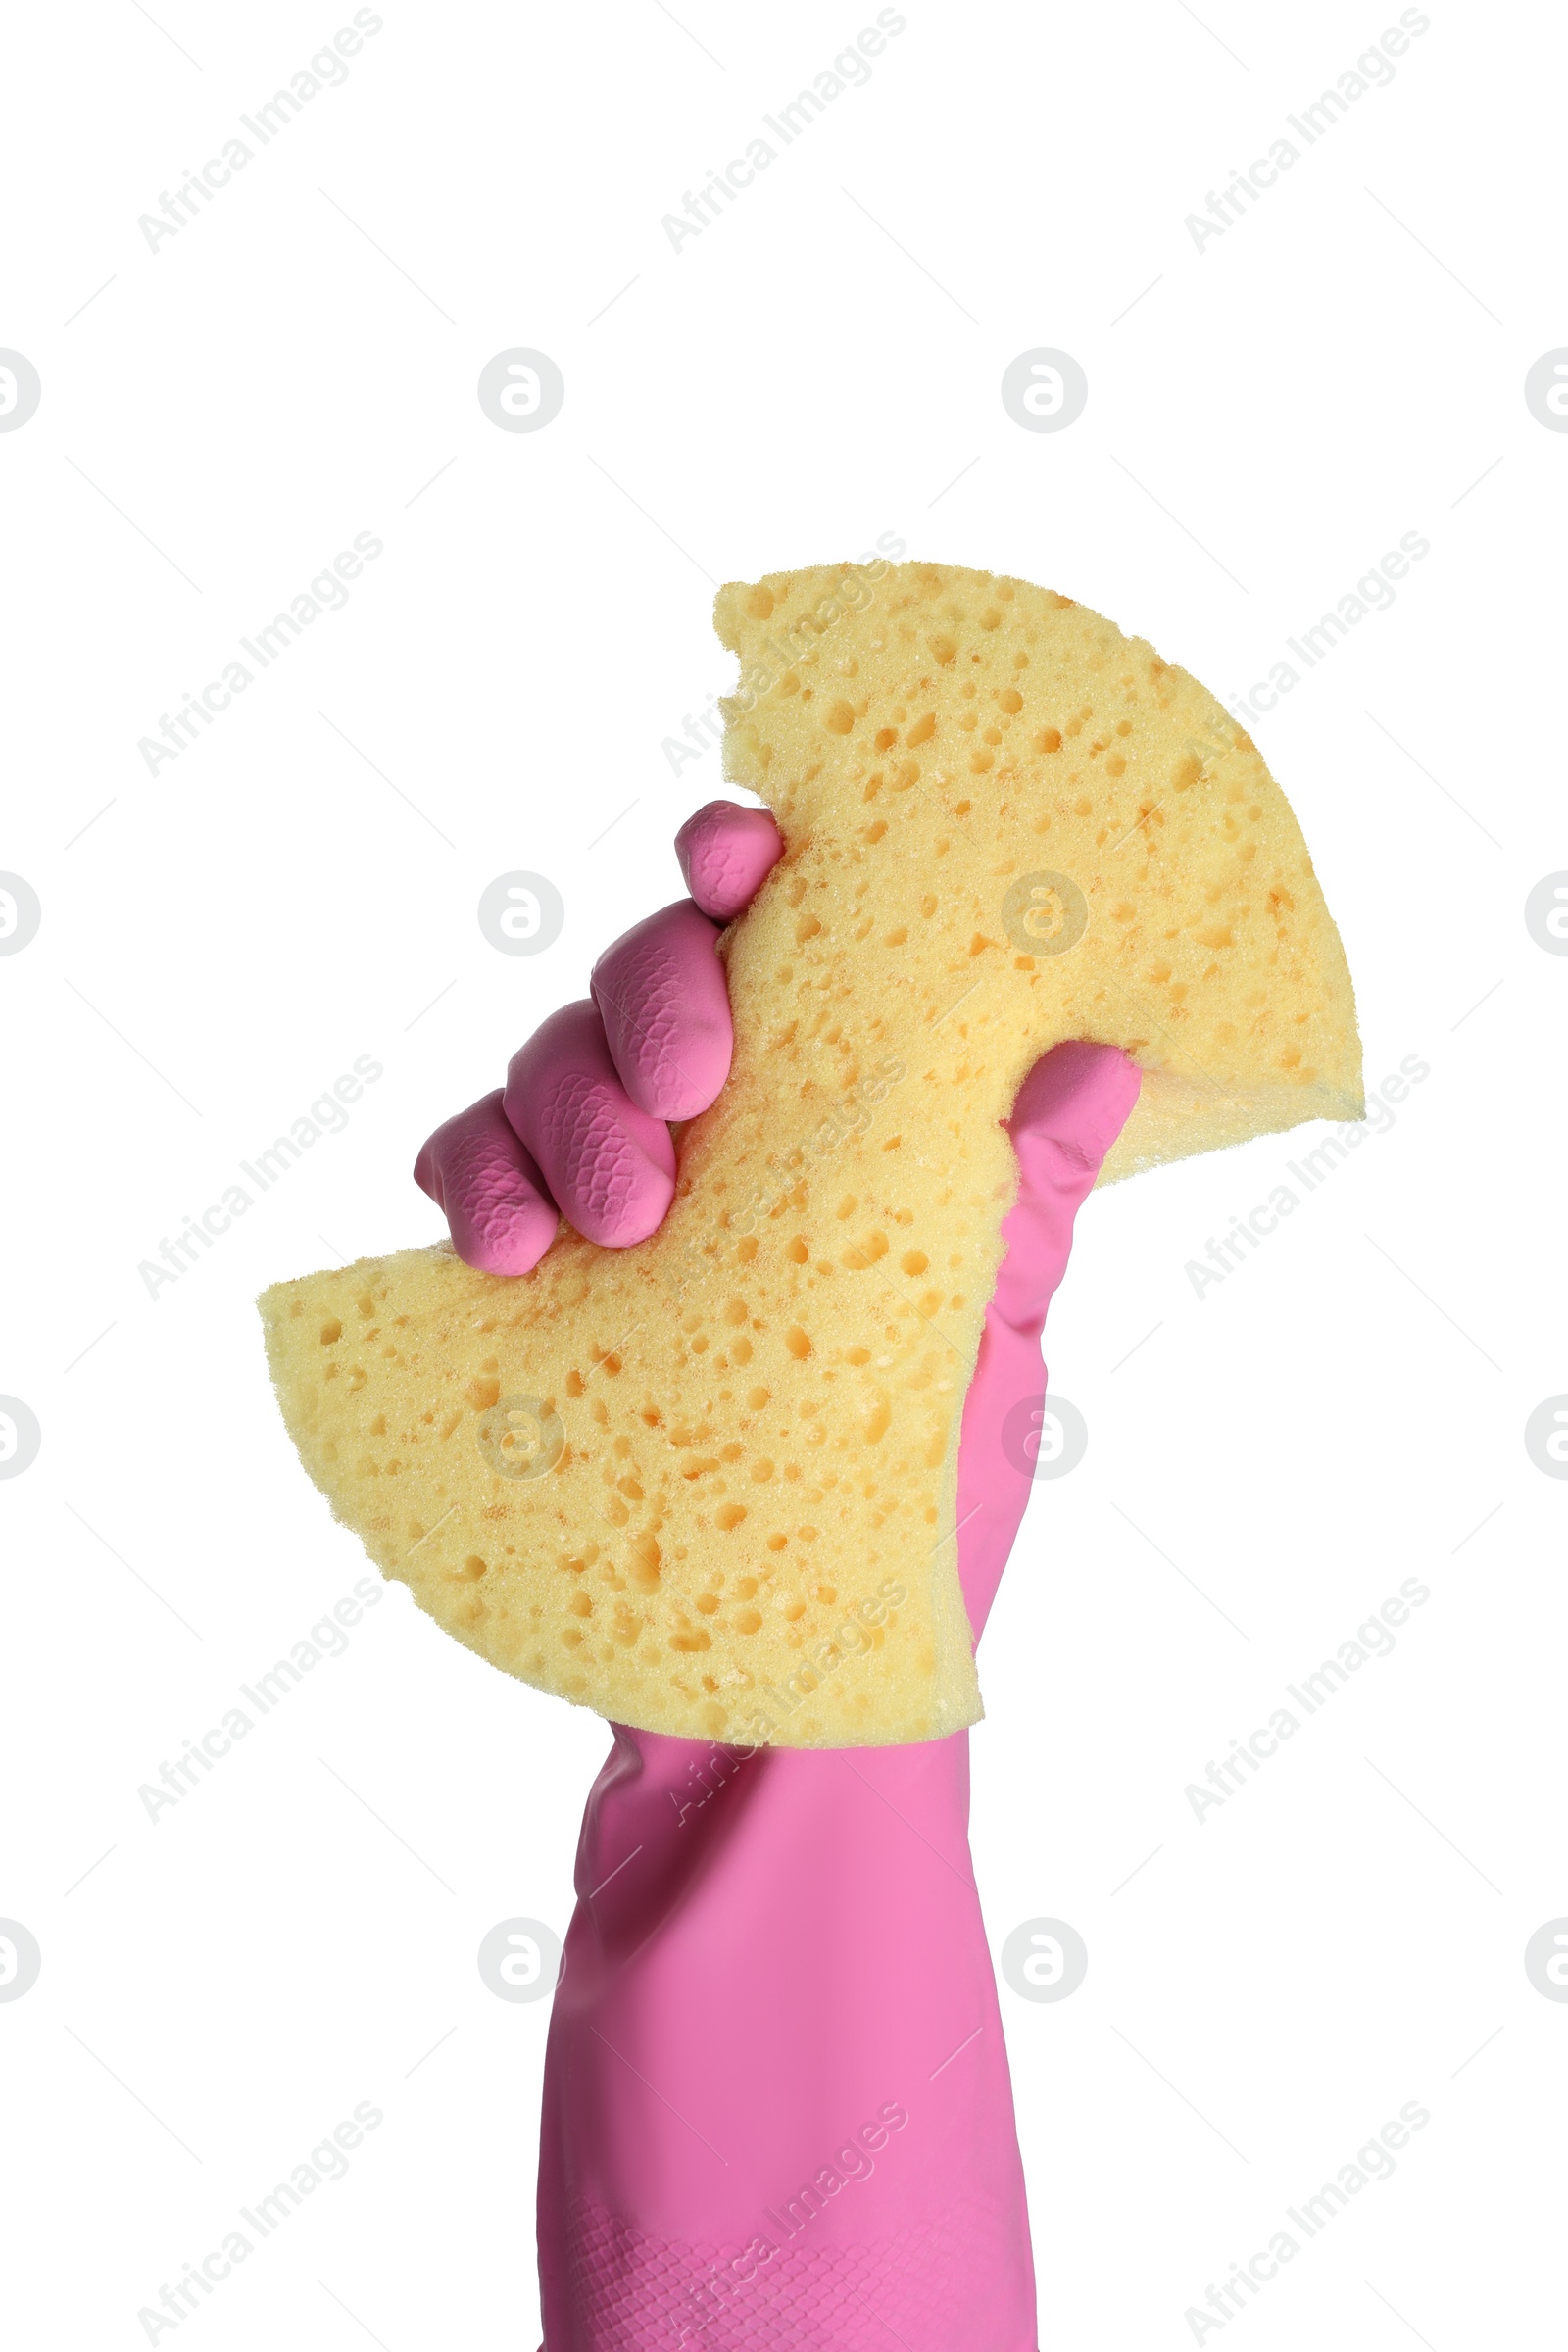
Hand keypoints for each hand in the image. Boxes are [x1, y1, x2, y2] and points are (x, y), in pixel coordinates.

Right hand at [415, 800, 1138, 1642]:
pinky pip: (467, 1176)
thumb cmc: (920, 1517)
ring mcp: (617, 1204)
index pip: (788, 945)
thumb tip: (1106, 1051)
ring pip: (547, 1064)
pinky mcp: (528, 1286)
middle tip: (689, 1099)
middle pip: (649, 978)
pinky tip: (512, 1250)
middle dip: (655, 1003)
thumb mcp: (988, 1350)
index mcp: (843, 1121)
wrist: (791, 1702)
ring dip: (566, 1108)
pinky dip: (474, 1183)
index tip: (741, 854)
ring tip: (620, 1220)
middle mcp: (726, 1140)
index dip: (750, 870)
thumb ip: (1022, 1202)